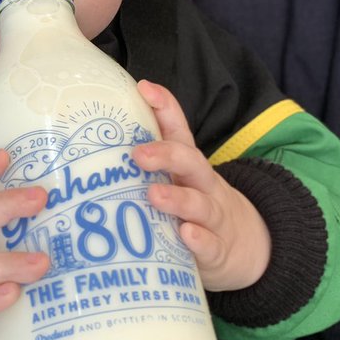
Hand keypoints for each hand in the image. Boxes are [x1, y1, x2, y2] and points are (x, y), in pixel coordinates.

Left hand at [132, 80, 270, 291]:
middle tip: (138, 154)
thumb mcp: (178, 183)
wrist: (248, 247)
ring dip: (177, 198)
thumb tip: (90, 148)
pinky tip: (186, 234)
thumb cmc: (195, 210)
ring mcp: (213, 217)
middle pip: (190, 162)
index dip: (165, 108)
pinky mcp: (218, 251)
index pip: (179, 131)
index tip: (144, 89)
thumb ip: (145, 168)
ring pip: (199, 203)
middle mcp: (203, 185)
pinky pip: (210, 245)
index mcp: (188, 167)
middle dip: (166, 154)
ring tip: (154, 194)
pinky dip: (199, 240)